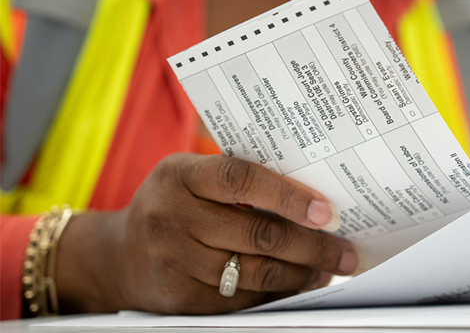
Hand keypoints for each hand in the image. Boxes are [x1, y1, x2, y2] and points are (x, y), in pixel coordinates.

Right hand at [55, 154, 357, 313]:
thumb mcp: (190, 176)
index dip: (288, 195)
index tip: (326, 211)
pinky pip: (241, 300)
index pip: (241, 179)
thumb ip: (237, 180)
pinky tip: (296, 285)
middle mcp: (172, 216)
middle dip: (312, 246)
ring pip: (255, 272)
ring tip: (327, 269)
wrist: (118, 255)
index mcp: (180, 175)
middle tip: (345, 251)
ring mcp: (174, 261)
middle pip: (257, 234)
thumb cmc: (172, 204)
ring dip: (301, 274)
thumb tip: (310, 197)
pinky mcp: (180, 298)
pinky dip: (276, 294)